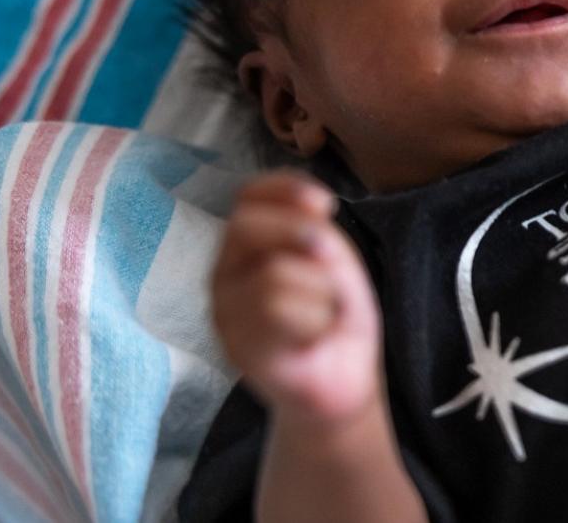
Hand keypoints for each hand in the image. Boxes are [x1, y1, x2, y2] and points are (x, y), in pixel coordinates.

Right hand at [211, 170, 383, 423]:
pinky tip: (314, 337)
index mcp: (245, 245)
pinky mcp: (236, 347)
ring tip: (323, 313)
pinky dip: (315, 320)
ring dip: (319, 290)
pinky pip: (277, 312)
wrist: (342, 379)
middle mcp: (224, 273)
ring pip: (271, 273)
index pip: (247, 196)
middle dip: (300, 234)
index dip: (284, 189)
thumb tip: (313, 223)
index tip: (327, 204)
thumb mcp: (335, 260)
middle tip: (330, 263)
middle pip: (245, 226)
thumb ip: (318, 233)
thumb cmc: (335, 312)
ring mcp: (224, 311)